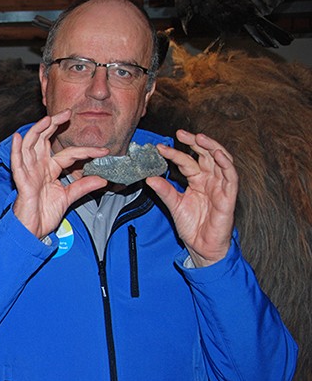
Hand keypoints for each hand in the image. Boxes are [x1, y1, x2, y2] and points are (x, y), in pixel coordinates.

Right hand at [11, 109, 108, 237]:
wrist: (32, 231)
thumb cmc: (44, 214)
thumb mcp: (68, 197)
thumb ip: (82, 187)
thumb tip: (103, 179)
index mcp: (49, 170)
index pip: (68, 154)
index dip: (85, 151)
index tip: (103, 152)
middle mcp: (37, 167)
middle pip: (43, 139)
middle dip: (53, 124)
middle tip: (67, 113)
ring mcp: (28, 172)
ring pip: (30, 145)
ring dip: (37, 131)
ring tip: (47, 119)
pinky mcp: (21, 182)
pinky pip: (16, 163)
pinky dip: (16, 150)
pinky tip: (18, 137)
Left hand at [146, 130, 237, 266]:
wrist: (201, 247)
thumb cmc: (192, 225)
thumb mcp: (174, 205)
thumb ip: (164, 191)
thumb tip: (149, 178)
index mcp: (197, 180)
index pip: (187, 162)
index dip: (175, 153)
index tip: (160, 147)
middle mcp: (210, 180)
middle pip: (206, 155)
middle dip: (195, 142)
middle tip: (181, 133)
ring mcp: (221, 187)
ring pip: (221, 161)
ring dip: (212, 148)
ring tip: (199, 138)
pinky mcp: (229, 197)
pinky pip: (231, 177)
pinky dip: (226, 165)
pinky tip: (217, 155)